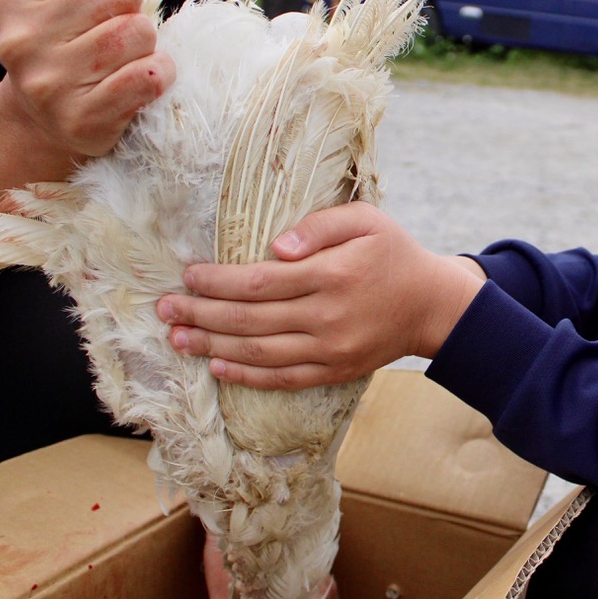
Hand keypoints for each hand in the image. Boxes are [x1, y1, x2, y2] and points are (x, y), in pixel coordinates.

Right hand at [0, 0, 174, 159]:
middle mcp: (23, 38)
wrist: (39, 125)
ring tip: (122, 59)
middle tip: (116, 32)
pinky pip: (150, 76)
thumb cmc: (60, 48)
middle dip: (132, 7)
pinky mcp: (82, 118)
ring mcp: (50, 82)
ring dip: (145, 45)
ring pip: (140, 31)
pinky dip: (160, 73)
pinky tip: (141, 81)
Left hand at [157, 202, 485, 389]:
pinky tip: (217, 365)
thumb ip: (319, 225)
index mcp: (332, 274)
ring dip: (212, 346)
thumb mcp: (365, 220)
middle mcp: (327, 316)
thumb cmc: (394, 253)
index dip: (216, 282)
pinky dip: (246, 376)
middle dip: (200, 314)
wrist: (433, 305)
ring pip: (259, 353)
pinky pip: (283, 379)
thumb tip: (275, 246)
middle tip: (164, 309)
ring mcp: (330, 349)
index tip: (187, 275)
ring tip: (177, 337)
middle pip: (249, 320)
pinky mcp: (334, 370)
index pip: (258, 282)